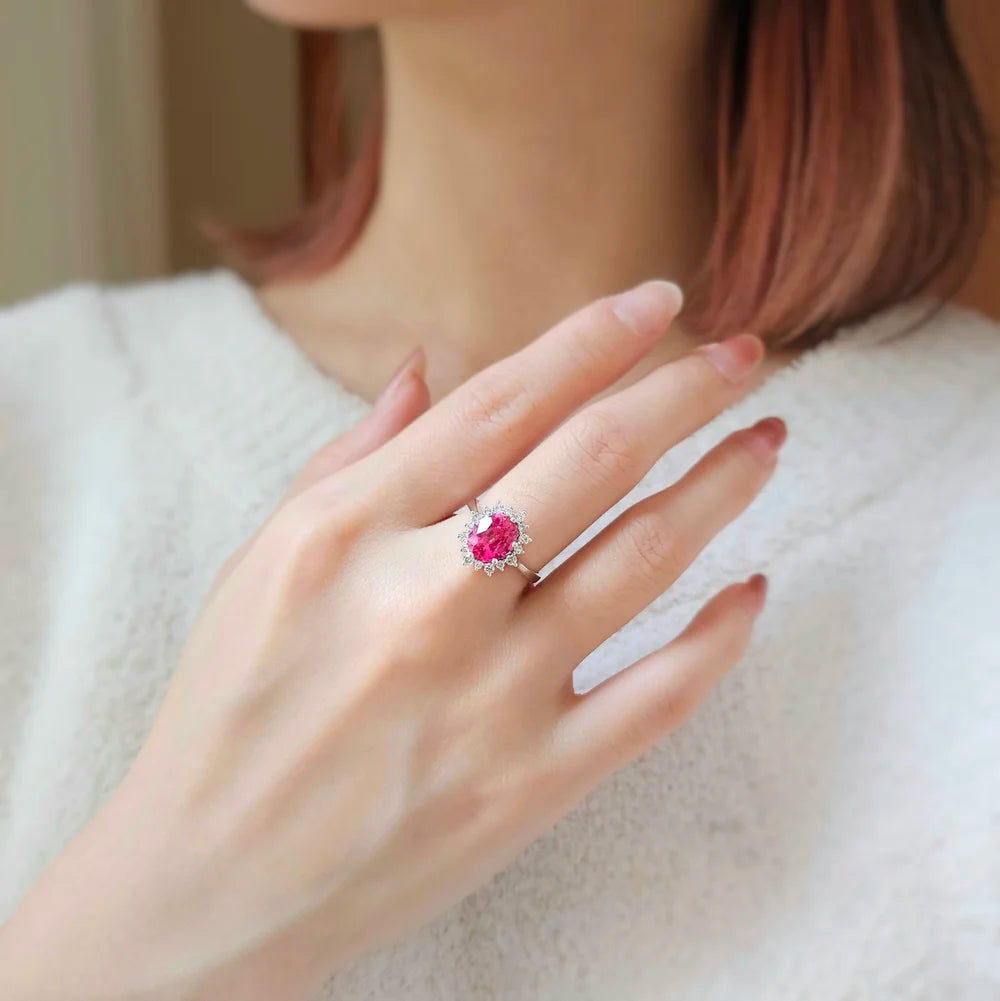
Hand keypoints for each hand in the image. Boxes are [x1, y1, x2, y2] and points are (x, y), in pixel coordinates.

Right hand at [0, 282, 780, 1000]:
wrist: (214, 882)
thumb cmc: (228, 708)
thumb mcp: (262, 558)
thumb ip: (352, 455)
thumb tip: (432, 370)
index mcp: (350, 531)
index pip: (503, 402)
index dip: (593, 339)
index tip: (658, 301)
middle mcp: (429, 601)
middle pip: (593, 458)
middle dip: (685, 388)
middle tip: (743, 353)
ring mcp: (492, 695)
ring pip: (644, 558)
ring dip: (721, 485)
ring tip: (765, 441)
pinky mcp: (534, 780)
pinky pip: (661, 693)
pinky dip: (721, 635)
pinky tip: (752, 587)